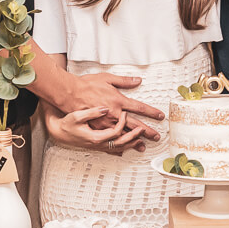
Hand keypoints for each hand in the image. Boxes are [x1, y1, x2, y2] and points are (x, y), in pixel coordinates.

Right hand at [29, 47, 163, 141]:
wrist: (68, 94)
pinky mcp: (96, 129)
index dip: (151, 112)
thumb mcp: (106, 78)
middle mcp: (113, 115)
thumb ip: (124, 80)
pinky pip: (109, 139)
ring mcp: (105, 124)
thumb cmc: (87, 85)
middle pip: (134, 125)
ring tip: (143, 146)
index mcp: (118, 101)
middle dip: (146, 132)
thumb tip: (138, 80)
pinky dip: (117, 145)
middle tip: (157, 137)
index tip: (160, 116)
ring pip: (123, 135)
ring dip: (134, 141)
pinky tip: (122, 149)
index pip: (139, 108)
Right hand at [44, 106, 146, 152]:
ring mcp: (97, 146)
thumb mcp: (77, 115)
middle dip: (134, 137)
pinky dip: (120, 150)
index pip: (115, 131)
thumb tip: (104, 109)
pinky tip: (125, 150)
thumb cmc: (67, 122)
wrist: (58, 132)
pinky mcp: (96, 146)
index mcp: (95, 136)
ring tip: (141, 142)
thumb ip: (92, 112)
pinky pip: (111, 150)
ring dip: (130, 145)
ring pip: (117, 148)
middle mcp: (97, 143)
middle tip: (144, 131)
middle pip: (120, 142)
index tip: (125, 114)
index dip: (122, 123)